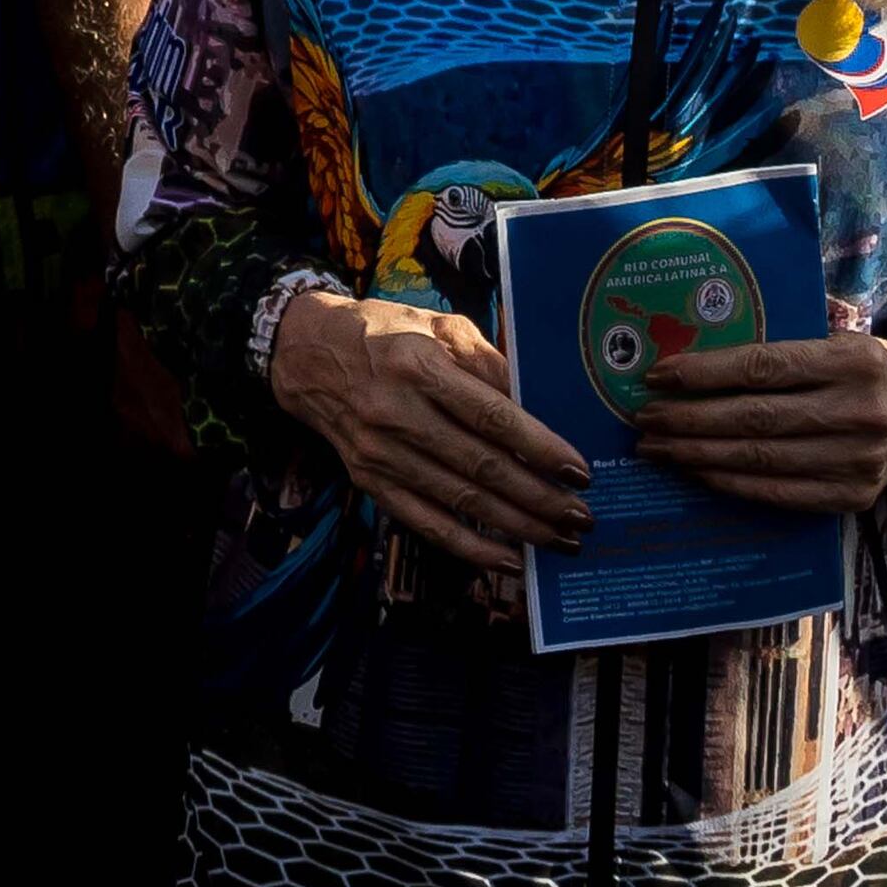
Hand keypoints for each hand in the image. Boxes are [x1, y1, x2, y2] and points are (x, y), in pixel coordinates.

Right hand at [267, 290, 588, 570]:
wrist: (306, 355)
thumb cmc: (384, 333)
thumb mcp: (439, 326)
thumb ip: (490, 363)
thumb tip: (539, 407)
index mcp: (418, 366)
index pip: (490, 416)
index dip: (539, 448)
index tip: (579, 472)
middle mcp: (396, 413)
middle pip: (481, 466)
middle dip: (539, 497)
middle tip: (581, 516)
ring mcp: (379, 452)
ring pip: (460, 500)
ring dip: (517, 526)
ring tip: (560, 538)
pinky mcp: (369, 480)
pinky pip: (425, 523)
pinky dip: (470, 547)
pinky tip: (509, 559)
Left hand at [630, 328, 886, 514]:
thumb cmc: (864, 370)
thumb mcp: (837, 340)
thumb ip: (781, 347)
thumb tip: (692, 352)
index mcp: (851, 361)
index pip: (763, 367)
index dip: (704, 373)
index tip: (657, 376)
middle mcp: (859, 412)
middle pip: (755, 417)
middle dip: (689, 419)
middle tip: (644, 417)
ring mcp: (858, 461)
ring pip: (760, 458)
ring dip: (698, 454)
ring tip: (656, 446)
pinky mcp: (853, 497)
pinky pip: (778, 492)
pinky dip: (730, 482)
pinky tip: (696, 470)